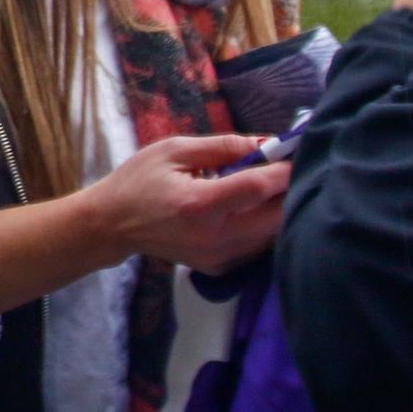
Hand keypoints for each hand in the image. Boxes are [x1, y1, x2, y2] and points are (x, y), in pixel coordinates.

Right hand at [84, 132, 290, 274]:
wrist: (113, 225)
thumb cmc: (140, 180)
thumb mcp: (176, 149)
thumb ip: (224, 146)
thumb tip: (267, 143)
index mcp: (199, 204)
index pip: (258, 188)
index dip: (285, 169)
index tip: (299, 151)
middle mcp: (213, 237)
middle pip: (277, 218)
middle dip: (291, 190)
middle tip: (292, 166)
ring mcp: (218, 258)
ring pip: (273, 235)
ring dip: (282, 208)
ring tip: (275, 183)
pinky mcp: (220, 268)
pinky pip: (259, 246)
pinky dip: (267, 225)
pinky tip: (257, 205)